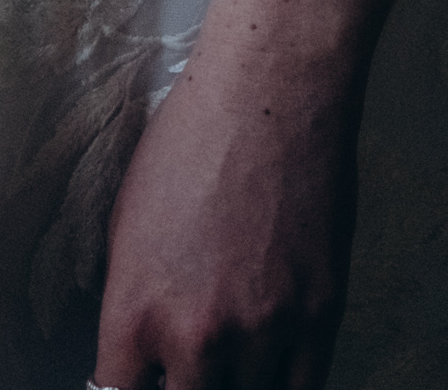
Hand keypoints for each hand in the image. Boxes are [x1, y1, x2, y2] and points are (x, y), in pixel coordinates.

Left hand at [93, 46, 359, 389]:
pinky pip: (301, 389)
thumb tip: (137, 359)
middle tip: (190, 364)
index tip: (145, 380)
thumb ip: (131, 305)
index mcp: (135, 315)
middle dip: (183, 389)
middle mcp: (196, 336)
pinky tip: (271, 365)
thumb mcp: (127, 224)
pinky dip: (282, 382)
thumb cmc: (192, 138)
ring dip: (234, 381)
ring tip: (233, 350)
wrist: (273, 86)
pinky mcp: (320, 312)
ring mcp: (264, 329)